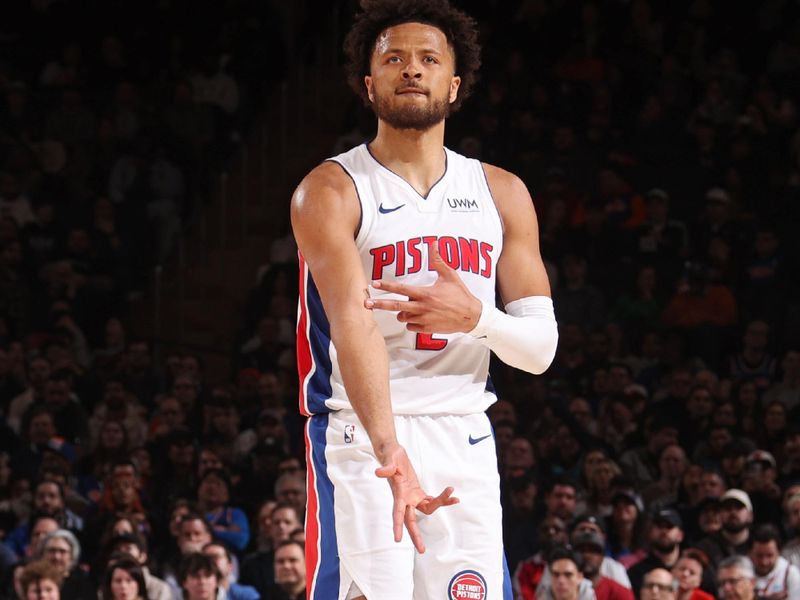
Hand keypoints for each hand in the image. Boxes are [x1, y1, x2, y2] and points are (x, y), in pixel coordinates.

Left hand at [365, 245, 481, 333]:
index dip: (386, 285)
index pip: (401, 289)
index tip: (374, 283)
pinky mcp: (427, 329)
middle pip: (395, 306)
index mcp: (425, 293)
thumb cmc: (460, 295)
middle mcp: (422, 307)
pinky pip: (411, 327)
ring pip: (402, 317)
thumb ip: (438, 261)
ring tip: (407, 309)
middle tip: (366, 303)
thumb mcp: (450, 276)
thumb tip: (434, 243)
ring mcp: (423, 320)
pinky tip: (418, 318)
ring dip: (401, 313)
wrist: (471, 317)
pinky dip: (411, 323)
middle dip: (379, 304)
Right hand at [374, 443, 457, 552]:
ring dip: (440, 505)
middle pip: (411, 521)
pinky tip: (453, 498)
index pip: (397, 512)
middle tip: (422, 550)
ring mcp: (412, 497)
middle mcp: (405, 499)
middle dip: (416, 536)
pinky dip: (442, 499)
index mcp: (398, 493)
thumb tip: (379, 472)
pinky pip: (431, 500)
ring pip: (427, 509)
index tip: (397, 539)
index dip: (397, 525)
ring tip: (454, 498)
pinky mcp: (418, 493)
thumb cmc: (390, 456)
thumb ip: (386, 467)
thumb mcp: (389, 459)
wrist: (393, 454)